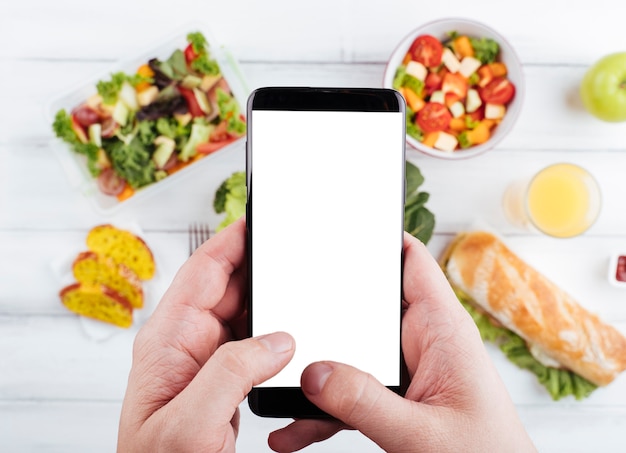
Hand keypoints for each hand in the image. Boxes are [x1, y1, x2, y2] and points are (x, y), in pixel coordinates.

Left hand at [117, 218, 294, 451]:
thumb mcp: (191, 421)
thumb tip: (277, 339)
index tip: (258, 221)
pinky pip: (253, 344)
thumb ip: (231, 372)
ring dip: (270, 303)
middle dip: (260, 268)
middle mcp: (187, 344)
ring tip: (300, 290)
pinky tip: (292, 334)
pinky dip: (274, 334)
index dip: (229, 242)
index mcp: (169, 341)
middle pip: (227, 288)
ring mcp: (207, 362)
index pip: (201, 273)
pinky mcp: (224, 381)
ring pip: (244, 315)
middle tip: (294, 254)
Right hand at [269, 232, 535, 452]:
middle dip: (326, 306)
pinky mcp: (396, 398)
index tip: (335, 227)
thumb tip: (314, 373)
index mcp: (443, 330)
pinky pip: (352, 391)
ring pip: (352, 351)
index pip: (412, 261)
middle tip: (284, 306)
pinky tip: (294, 424)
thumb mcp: (422, 433)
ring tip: (279, 373)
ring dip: (319, 365)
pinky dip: (324, 406)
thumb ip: (367, 403)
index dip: (378, 237)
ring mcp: (407, 370)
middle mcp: (422, 342)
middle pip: (367, 304)